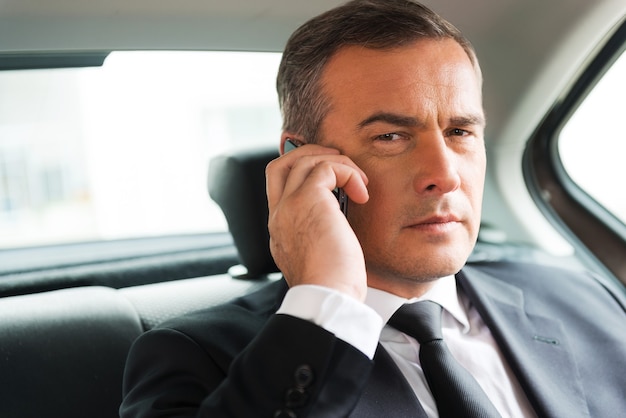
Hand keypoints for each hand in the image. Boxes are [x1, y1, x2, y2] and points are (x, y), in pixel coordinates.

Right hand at [266, 144, 368, 300]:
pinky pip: (326, 166)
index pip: (279, 188)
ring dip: (336, 162)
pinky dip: (348, 172)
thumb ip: (319, 237)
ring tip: (358, 181)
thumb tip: (337, 224)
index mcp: (279, 230)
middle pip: (281, 165)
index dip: (303, 176)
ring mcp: (289, 205)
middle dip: (310, 155)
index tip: (332, 182)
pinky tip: (362, 195)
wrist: (328, 297)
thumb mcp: (320, 258)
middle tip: (339, 166)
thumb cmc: (334, 287)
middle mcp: (278, 214)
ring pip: (302, 159)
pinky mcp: (307, 199)